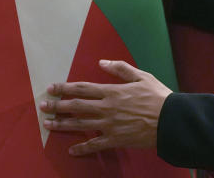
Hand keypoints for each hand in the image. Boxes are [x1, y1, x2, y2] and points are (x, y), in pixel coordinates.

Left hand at [41, 60, 171, 155]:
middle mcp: (107, 108)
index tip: (51, 88)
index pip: (83, 88)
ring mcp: (109, 125)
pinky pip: (94, 145)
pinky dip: (81, 148)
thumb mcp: (143, 77)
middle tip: (43, 106)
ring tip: (48, 124)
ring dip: (62, 124)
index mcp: (113, 91)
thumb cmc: (159, 96)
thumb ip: (121, 69)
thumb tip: (102, 62)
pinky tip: (71, 150)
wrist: (170, 120)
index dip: (65, 88)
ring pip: (80, 125)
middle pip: (76, 106)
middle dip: (57, 106)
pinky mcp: (114, 139)